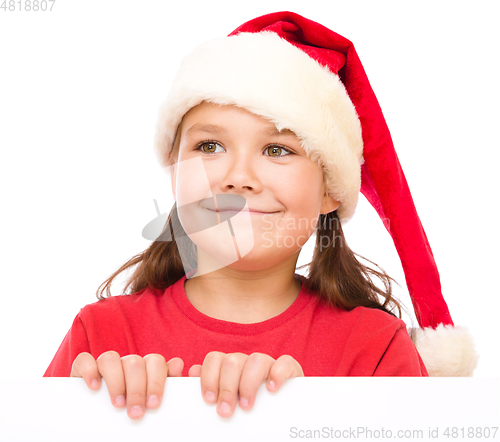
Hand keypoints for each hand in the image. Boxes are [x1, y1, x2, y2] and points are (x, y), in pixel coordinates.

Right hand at [70, 351, 183, 419]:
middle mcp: (127, 364)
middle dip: (137, 388)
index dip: (157, 381)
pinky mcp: (82, 369)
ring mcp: (105, 365)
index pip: (156, 363)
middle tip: (136, 413)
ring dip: (116, 381)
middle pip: (136, 362)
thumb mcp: (152, 405)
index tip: (154, 405)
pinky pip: (84, 360)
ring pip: (111, 358)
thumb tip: (179, 365)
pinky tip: (94, 388)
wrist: (101, 427)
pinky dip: (89, 371)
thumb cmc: (134, 415)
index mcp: (146, 370)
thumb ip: (169, 388)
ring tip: (118, 404)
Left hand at [188, 352, 302, 417]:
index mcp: (230, 368)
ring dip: (248, 383)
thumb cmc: (247, 413)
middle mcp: (248, 363)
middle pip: (232, 360)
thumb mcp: (226, 402)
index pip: (214, 358)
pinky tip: (272, 389)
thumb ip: (209, 387)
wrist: (281, 424)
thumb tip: (192, 371)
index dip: (209, 377)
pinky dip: (278, 374)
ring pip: (256, 359)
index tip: (209, 399)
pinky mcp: (290, 370)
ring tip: (247, 405)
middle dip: (227, 387)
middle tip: (226, 411)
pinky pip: (285, 362)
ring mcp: (269, 365)